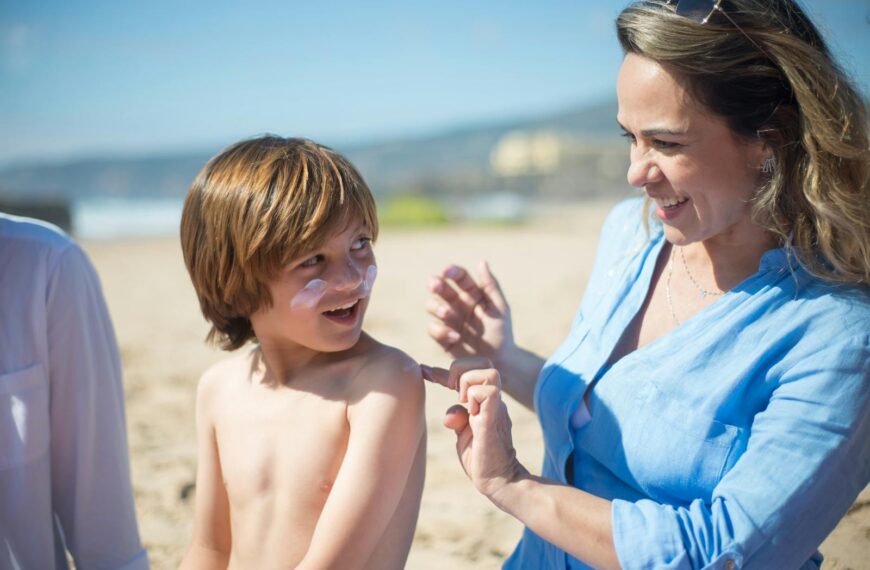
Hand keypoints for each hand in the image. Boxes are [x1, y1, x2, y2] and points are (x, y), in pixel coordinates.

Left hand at [422, 358, 527, 498]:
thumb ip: (457, 417)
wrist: (498, 481)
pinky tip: (469, 414)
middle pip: (484, 362)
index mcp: (483, 401)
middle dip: (460, 369)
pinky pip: (489, 392)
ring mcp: (495, 408)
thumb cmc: (481, 458)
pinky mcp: (494, 419)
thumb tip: (450, 414)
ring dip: (468, 382)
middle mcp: (492, 400)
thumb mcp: (462, 434)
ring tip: (461, 401)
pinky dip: (474, 397)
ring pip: (489, 371)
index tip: (424, 370)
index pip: (467, 374)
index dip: (442, 371)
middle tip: (450, 390)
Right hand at [426, 261, 513, 364]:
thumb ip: (491, 286)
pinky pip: (434, 329)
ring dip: (437, 307)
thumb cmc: (501, 332)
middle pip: (440, 288)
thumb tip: (482, 262)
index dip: (452, 271)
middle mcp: (457, 303)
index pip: (459, 277)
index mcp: (472, 293)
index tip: (447, 272)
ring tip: (447, 314)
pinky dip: (442, 331)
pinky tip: (455, 336)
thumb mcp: (500, 308)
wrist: (499, 361)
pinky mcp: (442, 337)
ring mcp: (448, 319)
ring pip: (432, 306)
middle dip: (435, 284)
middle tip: (435, 285)